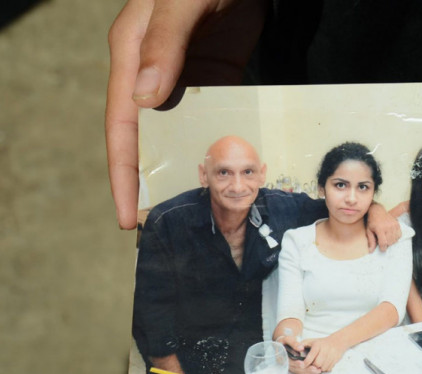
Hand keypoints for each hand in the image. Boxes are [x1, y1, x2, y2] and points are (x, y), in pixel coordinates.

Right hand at [106, 0, 266, 228]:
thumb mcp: (183, 2)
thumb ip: (164, 43)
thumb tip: (143, 99)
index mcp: (133, 55)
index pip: (121, 127)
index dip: (124, 174)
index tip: (128, 216)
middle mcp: (153, 71)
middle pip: (145, 138)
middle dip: (149, 182)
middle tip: (160, 227)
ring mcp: (184, 77)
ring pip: (177, 133)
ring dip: (183, 168)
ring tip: (194, 208)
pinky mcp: (215, 78)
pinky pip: (208, 118)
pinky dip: (212, 144)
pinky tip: (223, 172)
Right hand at [277, 334, 320, 373]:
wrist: (284, 344)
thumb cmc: (285, 341)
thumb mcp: (287, 339)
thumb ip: (293, 343)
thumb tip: (301, 348)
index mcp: (282, 357)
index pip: (289, 362)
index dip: (295, 364)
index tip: (302, 363)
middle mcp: (285, 364)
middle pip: (295, 369)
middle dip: (305, 369)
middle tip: (314, 368)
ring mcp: (290, 367)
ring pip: (299, 371)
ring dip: (308, 372)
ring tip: (318, 370)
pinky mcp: (295, 368)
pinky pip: (301, 371)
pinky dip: (308, 372)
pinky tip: (316, 371)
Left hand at [301, 337, 346, 372]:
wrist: (337, 342)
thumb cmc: (321, 343)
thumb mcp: (310, 341)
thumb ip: (302, 345)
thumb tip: (296, 350)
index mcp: (318, 345)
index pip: (311, 356)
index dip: (305, 363)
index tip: (302, 365)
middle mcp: (325, 350)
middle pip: (317, 364)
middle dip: (313, 366)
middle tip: (311, 365)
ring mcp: (332, 355)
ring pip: (323, 368)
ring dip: (319, 368)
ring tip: (318, 364)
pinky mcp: (336, 359)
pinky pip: (328, 369)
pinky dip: (325, 369)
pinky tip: (323, 364)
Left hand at [366, 202, 401, 251]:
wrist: (378, 211)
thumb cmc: (372, 222)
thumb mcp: (369, 231)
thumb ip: (371, 241)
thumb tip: (371, 251)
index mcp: (380, 229)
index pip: (383, 243)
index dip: (382, 248)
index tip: (381, 248)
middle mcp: (388, 227)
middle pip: (390, 242)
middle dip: (386, 244)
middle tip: (382, 241)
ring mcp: (394, 225)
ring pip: (395, 240)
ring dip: (391, 241)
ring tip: (386, 237)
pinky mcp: (397, 224)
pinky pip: (399, 235)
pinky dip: (395, 237)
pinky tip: (391, 235)